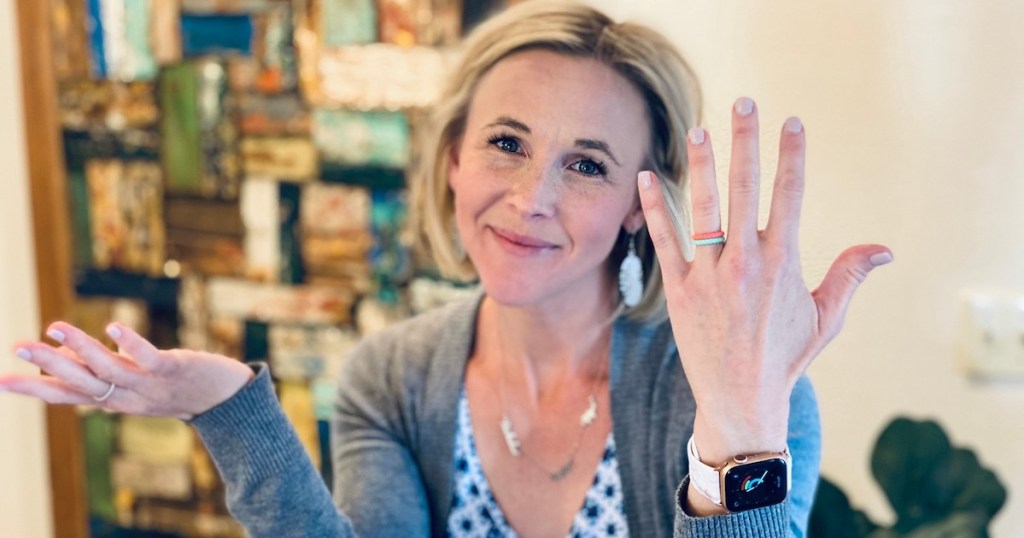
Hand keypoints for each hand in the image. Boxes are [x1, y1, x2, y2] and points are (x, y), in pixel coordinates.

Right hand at [1, 321, 253, 419]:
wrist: (220, 398)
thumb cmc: (170, 388)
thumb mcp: (128, 385)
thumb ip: (95, 372)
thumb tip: (59, 357)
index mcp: (110, 399)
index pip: (65, 395)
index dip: (33, 388)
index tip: (0, 380)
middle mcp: (125, 395)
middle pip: (81, 381)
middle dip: (48, 364)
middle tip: (17, 346)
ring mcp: (148, 383)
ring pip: (109, 368)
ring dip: (81, 348)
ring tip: (55, 328)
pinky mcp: (171, 368)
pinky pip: (148, 356)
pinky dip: (130, 342)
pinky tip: (113, 326)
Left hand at [637, 98, 890, 497]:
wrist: (741, 399)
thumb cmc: (785, 358)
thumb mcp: (826, 318)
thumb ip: (849, 276)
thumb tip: (884, 249)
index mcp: (783, 263)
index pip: (790, 195)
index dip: (791, 156)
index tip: (792, 122)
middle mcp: (746, 263)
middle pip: (746, 189)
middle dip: (746, 142)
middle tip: (744, 103)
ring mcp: (710, 275)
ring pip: (703, 209)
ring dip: (700, 166)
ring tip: (696, 130)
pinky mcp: (680, 291)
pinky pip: (665, 242)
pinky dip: (654, 209)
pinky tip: (646, 178)